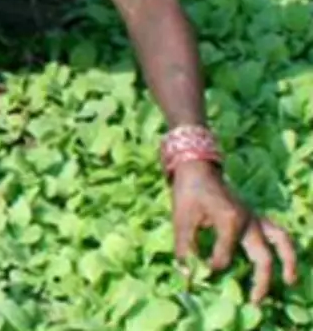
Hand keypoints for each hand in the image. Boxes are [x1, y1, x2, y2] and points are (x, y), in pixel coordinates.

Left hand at [171, 162, 299, 302]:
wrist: (197, 169)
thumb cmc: (188, 193)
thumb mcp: (181, 220)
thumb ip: (184, 248)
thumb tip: (188, 274)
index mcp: (230, 221)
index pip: (225, 257)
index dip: (212, 268)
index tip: (199, 272)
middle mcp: (249, 221)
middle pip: (263, 257)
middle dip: (261, 282)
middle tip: (254, 302)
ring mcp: (256, 218)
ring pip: (280, 242)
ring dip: (287, 262)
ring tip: (290, 281)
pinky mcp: (256, 217)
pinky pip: (277, 233)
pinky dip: (284, 247)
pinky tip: (283, 261)